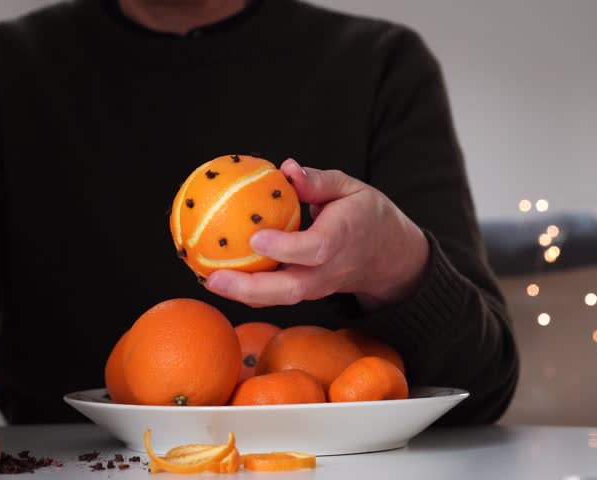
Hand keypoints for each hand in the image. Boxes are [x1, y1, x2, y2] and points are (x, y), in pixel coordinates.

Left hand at [205, 158, 429, 308]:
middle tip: (214, 278)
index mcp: (343, 239)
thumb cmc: (367, 216)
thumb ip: (319, 181)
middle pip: (290, 289)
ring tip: (206, 279)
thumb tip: (286, 168)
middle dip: (250, 288)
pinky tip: (216, 276)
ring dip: (241, 294)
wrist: (389, 257)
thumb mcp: (352, 188)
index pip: (314, 249)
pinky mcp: (304, 293)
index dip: (284, 247)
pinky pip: (274, 296)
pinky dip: (246, 291)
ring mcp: (316, 287)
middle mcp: (328, 270)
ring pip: (279, 299)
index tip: (256, 237)